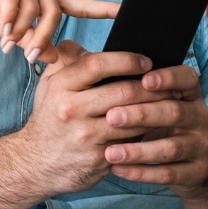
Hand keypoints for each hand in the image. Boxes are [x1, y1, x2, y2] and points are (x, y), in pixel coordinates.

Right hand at [0, 0, 119, 60]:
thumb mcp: (15, 34)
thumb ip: (35, 42)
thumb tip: (53, 58)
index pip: (79, 3)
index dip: (102, 7)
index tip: (124, 11)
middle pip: (55, 11)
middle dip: (44, 37)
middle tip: (31, 57)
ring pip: (34, 7)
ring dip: (22, 30)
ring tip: (9, 44)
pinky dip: (10, 17)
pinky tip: (3, 30)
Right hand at [5, 40, 170, 195]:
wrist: (36, 163)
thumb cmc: (50, 119)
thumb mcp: (49, 85)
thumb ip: (67, 60)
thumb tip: (88, 45)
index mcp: (60, 86)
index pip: (98, 64)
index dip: (127, 60)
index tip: (146, 62)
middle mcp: (70, 110)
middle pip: (123, 91)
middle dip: (152, 86)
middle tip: (169, 84)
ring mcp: (85, 136)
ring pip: (134, 118)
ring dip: (157, 110)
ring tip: (171, 102)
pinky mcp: (99, 158)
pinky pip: (132, 141)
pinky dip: (147, 132)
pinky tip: (156, 126)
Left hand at [101, 64, 207, 192]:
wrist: (198, 165)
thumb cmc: (166, 125)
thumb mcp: (162, 104)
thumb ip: (141, 91)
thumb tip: (105, 73)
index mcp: (191, 95)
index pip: (187, 79)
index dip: (168, 78)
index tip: (144, 79)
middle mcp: (200, 118)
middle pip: (175, 112)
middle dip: (142, 114)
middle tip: (111, 116)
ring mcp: (201, 146)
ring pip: (171, 148)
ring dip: (138, 150)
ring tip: (110, 152)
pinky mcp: (197, 172)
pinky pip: (168, 174)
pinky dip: (141, 173)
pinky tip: (118, 169)